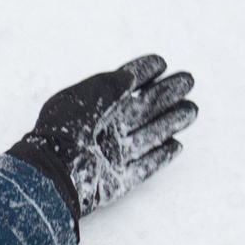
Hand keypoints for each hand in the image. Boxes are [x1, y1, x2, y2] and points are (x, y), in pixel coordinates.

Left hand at [7, 55, 198, 218]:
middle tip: (188, 80)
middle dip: (166, 94)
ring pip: (148, 136)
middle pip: (141, 109)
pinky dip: (160, 157)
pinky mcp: (117, 181)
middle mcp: (104, 130)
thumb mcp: (84, 98)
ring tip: (192, 109)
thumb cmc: (62, 132)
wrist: (52, 175)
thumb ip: (111, 84)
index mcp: (92, 108)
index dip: (141, 73)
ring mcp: (112, 156)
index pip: (121, 86)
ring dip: (171, 122)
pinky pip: (143, 168)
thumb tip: (132, 76)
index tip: (161, 63)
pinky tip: (176, 145)